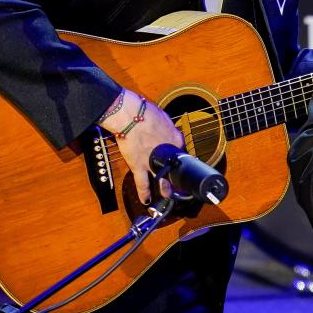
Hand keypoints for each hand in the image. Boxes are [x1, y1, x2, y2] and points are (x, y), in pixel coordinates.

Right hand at [103, 89, 185, 203]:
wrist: (130, 115)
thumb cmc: (145, 112)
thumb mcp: (163, 117)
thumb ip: (166, 127)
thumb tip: (164, 128)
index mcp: (176, 139)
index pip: (182, 152)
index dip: (179, 157)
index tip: (179, 160)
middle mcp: (168, 153)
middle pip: (175, 168)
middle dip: (178, 177)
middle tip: (180, 183)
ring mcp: (153, 162)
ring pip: (163, 180)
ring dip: (166, 189)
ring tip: (169, 195)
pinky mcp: (139, 166)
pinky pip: (142, 183)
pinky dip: (144, 193)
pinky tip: (146, 201)